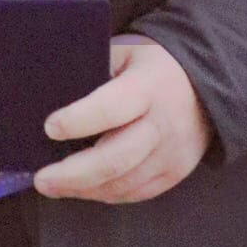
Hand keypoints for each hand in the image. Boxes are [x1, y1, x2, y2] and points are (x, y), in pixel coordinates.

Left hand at [33, 37, 210, 204]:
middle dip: (74, 174)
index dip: (78, 120)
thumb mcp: (124, 52)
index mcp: (147, 87)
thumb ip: (94, 69)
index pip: (111, 108)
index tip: (49, 127)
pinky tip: (82, 189)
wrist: (204, 85)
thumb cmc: (150, 65)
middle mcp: (162, 124)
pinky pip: (136, 193)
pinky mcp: (175, 173)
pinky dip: (105, 194)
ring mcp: (172, 154)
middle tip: (41, 179)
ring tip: (52, 185)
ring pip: (124, 183)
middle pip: (116, 159)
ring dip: (84, 189)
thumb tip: (49, 92)